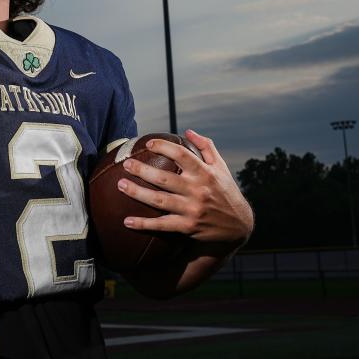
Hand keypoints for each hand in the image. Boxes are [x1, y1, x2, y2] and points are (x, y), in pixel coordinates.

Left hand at [116, 129, 253, 251]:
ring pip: (160, 201)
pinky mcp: (188, 227)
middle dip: (143, 170)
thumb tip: (188, 131)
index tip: (148, 144)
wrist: (238, 226)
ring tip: (120, 185)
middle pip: (165, 178)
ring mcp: (192, 209)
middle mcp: (198, 190)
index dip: (164, 147)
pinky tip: (127, 221)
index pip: (182, 155)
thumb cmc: (225, 191)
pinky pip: (162, 225)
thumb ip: (206, 147)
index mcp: (205, 173)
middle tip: (126, 164)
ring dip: (138, 193)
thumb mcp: (221, 168)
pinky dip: (144, 224)